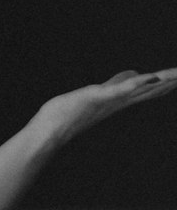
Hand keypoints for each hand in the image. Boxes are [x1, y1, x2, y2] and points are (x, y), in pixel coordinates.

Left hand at [37, 66, 176, 145]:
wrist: (46, 134)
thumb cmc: (64, 116)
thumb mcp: (95, 95)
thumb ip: (114, 86)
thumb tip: (131, 75)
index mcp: (115, 103)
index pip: (144, 91)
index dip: (163, 85)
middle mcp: (115, 103)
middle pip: (147, 91)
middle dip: (168, 83)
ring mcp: (107, 101)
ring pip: (137, 90)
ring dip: (158, 83)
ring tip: (176, 76)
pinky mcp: (96, 98)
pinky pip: (118, 90)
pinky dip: (134, 84)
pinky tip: (148, 78)